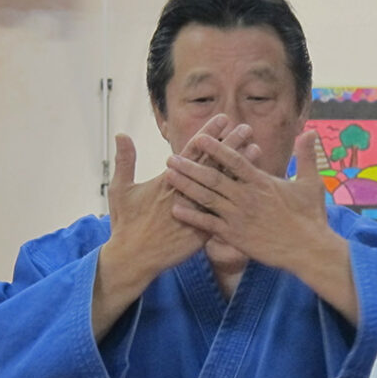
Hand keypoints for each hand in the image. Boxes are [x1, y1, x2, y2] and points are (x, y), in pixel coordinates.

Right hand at [106, 113, 259, 281]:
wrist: (133, 258)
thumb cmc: (126, 223)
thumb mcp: (120, 189)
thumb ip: (124, 160)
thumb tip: (121, 133)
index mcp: (167, 180)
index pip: (192, 151)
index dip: (208, 134)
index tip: (222, 119)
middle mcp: (184, 193)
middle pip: (212, 163)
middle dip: (230, 144)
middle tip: (246, 128)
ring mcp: (195, 212)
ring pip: (222, 185)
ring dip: (239, 168)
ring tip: (256, 150)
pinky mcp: (202, 231)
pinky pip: (225, 213)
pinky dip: (238, 199)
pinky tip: (252, 189)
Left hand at [165, 130, 329, 271]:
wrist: (308, 250)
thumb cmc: (311, 217)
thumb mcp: (311, 183)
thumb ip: (307, 157)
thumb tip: (310, 133)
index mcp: (262, 182)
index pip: (235, 160)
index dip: (217, 147)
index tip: (201, 137)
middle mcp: (246, 197)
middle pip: (213, 178)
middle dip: (191, 166)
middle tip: (171, 157)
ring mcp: (238, 217)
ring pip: (207, 198)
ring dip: (186, 186)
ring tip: (168, 175)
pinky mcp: (235, 236)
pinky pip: (208, 224)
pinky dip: (191, 216)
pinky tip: (175, 209)